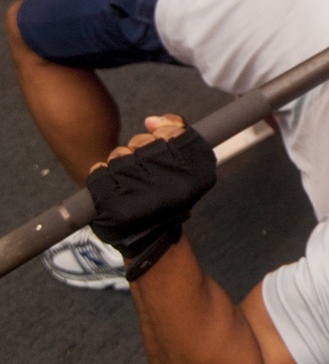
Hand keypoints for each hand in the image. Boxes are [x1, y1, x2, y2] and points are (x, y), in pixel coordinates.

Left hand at [87, 114, 216, 262]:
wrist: (154, 243)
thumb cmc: (170, 199)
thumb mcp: (190, 166)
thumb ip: (178, 133)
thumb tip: (150, 121)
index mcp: (195, 175)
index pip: (174, 132)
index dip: (164, 131)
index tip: (159, 138)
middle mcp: (172, 185)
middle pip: (143, 143)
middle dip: (138, 150)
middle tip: (142, 169)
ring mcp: (142, 196)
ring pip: (119, 156)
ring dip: (119, 165)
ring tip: (128, 182)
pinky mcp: (115, 206)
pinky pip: (99, 172)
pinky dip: (101, 177)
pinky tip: (111, 188)